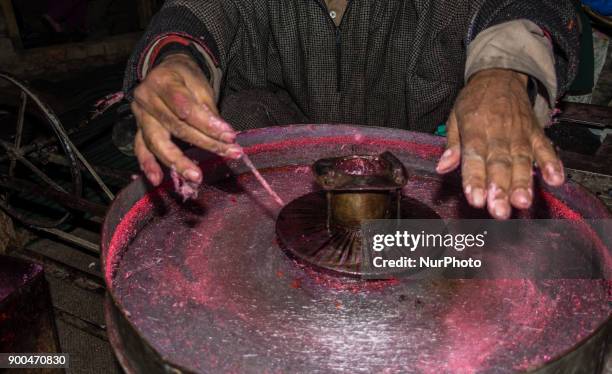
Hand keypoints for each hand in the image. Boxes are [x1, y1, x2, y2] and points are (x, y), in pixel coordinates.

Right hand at [131, 53, 241, 186]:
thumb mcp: (200, 85)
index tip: (230, 136)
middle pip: (176, 126)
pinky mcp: (139, 129)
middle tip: (227, 154)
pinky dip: (148, 164)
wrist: (166, 71)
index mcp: (163, 81)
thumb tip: (222, 134)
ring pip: (157, 142)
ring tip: (194, 176)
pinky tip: (157, 179)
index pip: (186, 107)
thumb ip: (208, 109)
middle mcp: (146, 98)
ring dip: (177, 162)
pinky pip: (141, 148)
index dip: (208, 123)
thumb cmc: (186, 78)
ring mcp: (140, 116)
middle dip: (204, 143)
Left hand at [436, 69, 564, 218]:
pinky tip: (555, 180)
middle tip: (498, 210)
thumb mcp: (455, 116)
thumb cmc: (475, 100)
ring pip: (521, 161)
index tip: (475, 199)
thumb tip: (442, 167)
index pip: (474, 157)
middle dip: (499, 189)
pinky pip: (545, 149)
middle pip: (498, 165)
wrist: (501, 75)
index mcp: (475, 129)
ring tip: (522, 202)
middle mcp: (498, 133)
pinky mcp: (535, 133)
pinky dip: (552, 164)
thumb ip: (452, 145)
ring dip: (522, 182)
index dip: (475, 179)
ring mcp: (519, 134)